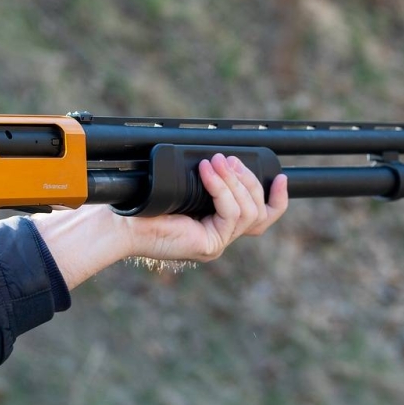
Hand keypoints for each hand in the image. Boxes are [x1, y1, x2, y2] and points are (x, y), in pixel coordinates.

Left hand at [121, 153, 287, 261]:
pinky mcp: (210, 245)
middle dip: (248, 180)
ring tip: (217, 162)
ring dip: (234, 182)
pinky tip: (208, 174)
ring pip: (248, 211)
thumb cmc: (145, 205)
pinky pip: (230, 214)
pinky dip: (222, 190)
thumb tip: (224, 159)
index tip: (281, 176)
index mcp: (217, 224)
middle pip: (259, 211)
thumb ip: (208, 180)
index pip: (261, 217)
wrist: (122, 223)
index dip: (276, 198)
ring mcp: (217, 243)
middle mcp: (220, 236)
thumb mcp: (185, 186)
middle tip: (228, 159)